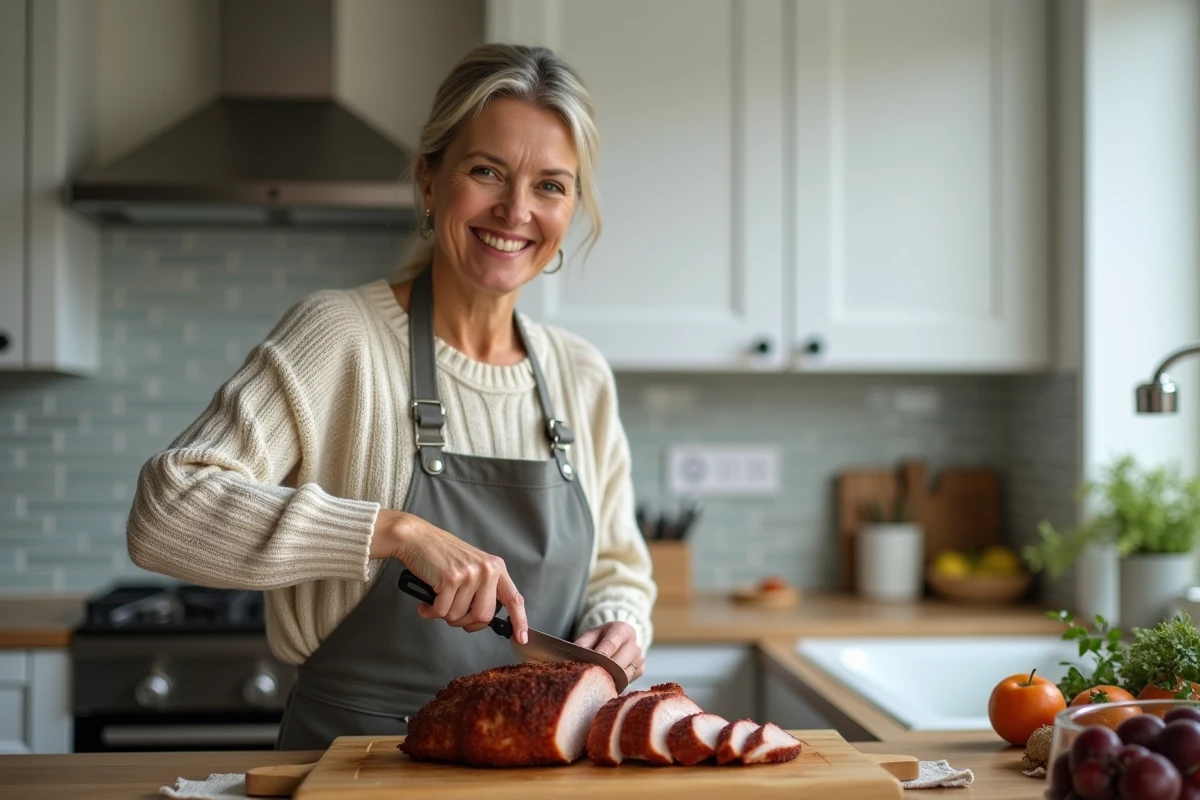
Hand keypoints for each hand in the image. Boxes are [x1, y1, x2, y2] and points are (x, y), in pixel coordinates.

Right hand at [372, 509, 528, 643]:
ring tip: (438, 598)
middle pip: (483, 616)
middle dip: (465, 622)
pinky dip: (431, 611)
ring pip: (459, 616)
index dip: (519, 621)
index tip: (521, 638)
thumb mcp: (473, 567)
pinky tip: (427, 601)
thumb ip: (483, 589)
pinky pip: (442, 611)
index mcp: (495, 568)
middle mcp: (486, 570)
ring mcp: (469, 574)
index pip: (514, 599)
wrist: (418, 539)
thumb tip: (483, 618)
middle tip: (453, 612)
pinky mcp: (450, 579)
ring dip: (444, 613)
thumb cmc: (442, 556)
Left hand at [574, 621, 643, 681]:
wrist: (620, 639)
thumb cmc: (602, 638)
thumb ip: (582, 644)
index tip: (591, 663)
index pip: (611, 644)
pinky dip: (616, 683)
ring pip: (624, 674)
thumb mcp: (591, 636)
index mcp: (622, 630)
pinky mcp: (640, 670)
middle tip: (590, 677)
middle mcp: (634, 644)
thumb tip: (573, 659)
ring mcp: (639, 658)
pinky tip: (606, 683)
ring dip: (609, 680)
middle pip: (619, 662)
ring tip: (596, 682)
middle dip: (604, 670)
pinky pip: (627, 681)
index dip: (600, 655)